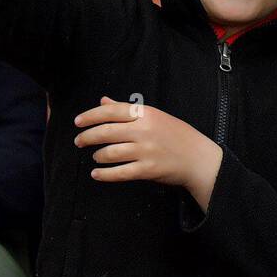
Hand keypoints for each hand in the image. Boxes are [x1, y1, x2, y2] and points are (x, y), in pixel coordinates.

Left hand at [74, 96, 223, 209]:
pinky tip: (97, 174)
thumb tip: (103, 101)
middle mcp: (144, 130)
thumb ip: (127, 109)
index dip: (90, 116)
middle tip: (79, 141)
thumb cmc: (176, 135)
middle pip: (106, 132)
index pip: (111, 111)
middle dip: (87, 137)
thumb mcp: (154, 116)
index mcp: (145, 114)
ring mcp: (146, 151)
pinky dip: (104, 174)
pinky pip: (119, 173)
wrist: (198, 158)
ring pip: (110, 153)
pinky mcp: (147, 170)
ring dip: (97, 155)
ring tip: (95, 156)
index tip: (78, 122)